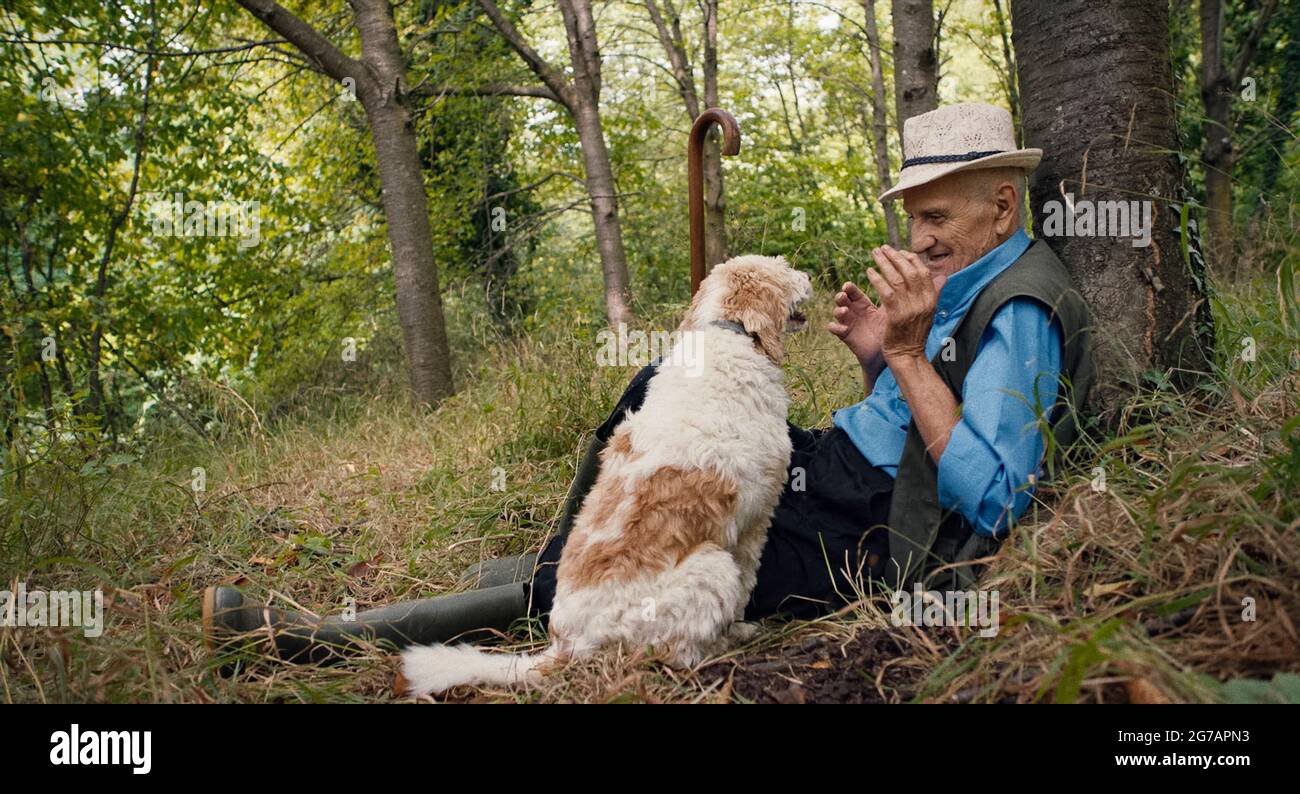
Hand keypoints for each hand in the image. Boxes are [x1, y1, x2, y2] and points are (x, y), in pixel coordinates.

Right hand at [826, 281, 886, 375]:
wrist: (888, 354)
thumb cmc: (892, 331)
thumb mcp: (891, 313)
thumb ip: (890, 299)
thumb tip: (894, 283)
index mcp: (864, 304)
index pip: (853, 292)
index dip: (849, 287)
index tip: (847, 286)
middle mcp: (854, 312)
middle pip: (841, 299)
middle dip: (840, 296)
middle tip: (843, 296)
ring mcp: (848, 323)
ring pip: (836, 312)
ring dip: (838, 310)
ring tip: (845, 311)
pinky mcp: (845, 335)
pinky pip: (834, 328)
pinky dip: (835, 327)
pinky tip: (843, 329)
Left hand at [865, 245, 947, 362]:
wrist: (907, 355)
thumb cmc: (915, 332)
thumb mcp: (928, 312)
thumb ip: (934, 292)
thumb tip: (943, 276)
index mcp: (932, 299)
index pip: (923, 272)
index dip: (911, 259)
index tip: (899, 252)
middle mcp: (923, 302)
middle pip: (909, 272)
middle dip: (895, 256)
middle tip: (883, 248)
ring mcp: (910, 309)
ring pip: (897, 279)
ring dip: (884, 263)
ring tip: (874, 254)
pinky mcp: (896, 316)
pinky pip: (885, 292)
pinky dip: (877, 279)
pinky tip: (869, 272)